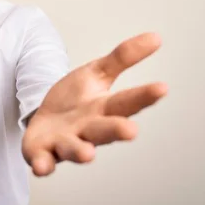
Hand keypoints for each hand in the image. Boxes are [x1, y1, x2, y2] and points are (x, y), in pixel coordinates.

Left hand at [22, 32, 167, 175]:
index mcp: (103, 109)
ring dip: (80, 151)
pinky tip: (42, 167)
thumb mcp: (96, 73)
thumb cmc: (75, 101)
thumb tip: (156, 37)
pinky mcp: (42, 152)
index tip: (162, 87)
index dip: (143, 96)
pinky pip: (43, 161)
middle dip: (116, 130)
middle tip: (131, 130)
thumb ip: (122, 57)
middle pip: (104, 130)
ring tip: (87, 154)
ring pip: (74, 148)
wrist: (43, 119)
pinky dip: (43, 165)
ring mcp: (65, 142)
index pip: (126, 102)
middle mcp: (88, 130)